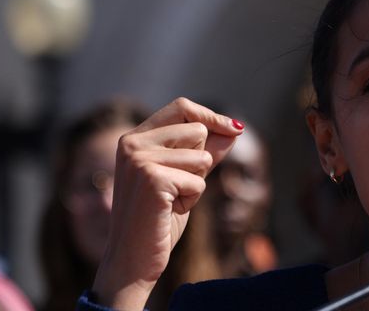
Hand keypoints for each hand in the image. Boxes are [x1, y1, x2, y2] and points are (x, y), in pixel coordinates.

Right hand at [91, 98, 243, 309]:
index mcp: (134, 138)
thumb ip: (206, 152)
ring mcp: (139, 159)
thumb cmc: (158, 219)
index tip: (237, 129)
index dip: (212, 116)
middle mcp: (132, 143)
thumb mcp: (185, 178)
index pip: (181, 108)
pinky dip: (192, 199)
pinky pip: (198, 181)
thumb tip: (234, 128)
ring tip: (172, 201)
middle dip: (200, 161)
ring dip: (196, 183)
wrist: (133, 259)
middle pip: (197, 130)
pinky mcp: (152, 178)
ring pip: (201, 156)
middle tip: (177, 188)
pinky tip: (170, 210)